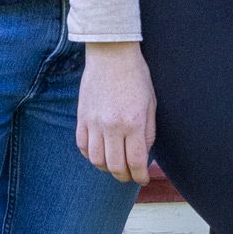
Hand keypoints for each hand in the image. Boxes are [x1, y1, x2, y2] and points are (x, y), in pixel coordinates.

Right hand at [78, 43, 156, 183]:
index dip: (140, 176)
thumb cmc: (136, 77)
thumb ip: (148, 132)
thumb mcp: (151, 104)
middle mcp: (112, 126)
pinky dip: (90, 155)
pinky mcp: (81, 117)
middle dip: (124, 176)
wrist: (111, 54)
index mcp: (133, 123)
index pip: (135, 161)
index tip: (142, 179)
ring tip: (115, 166)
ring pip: (96, 160)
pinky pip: (82, 145)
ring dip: (106, 168)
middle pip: (115, 166)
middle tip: (130, 176)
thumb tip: (142, 155)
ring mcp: (94, 122)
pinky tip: (99, 153)